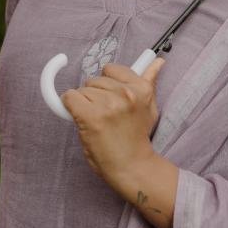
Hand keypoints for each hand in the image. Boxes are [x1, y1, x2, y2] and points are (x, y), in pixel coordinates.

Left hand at [61, 58, 165, 186]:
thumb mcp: (149, 107)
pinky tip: (81, 120)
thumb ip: (149, 81)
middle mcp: (125, 93)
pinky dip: (70, 107)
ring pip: (82, 90)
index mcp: (140, 88)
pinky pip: (69, 98)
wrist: (132, 166)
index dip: (107, 84)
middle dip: (95, 95)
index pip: (111, 69)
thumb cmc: (137, 137)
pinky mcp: (90, 116)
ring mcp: (107, 104)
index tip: (110, 98)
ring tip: (98, 122)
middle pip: (94, 80)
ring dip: (84, 104)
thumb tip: (158, 61)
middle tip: (106, 115)